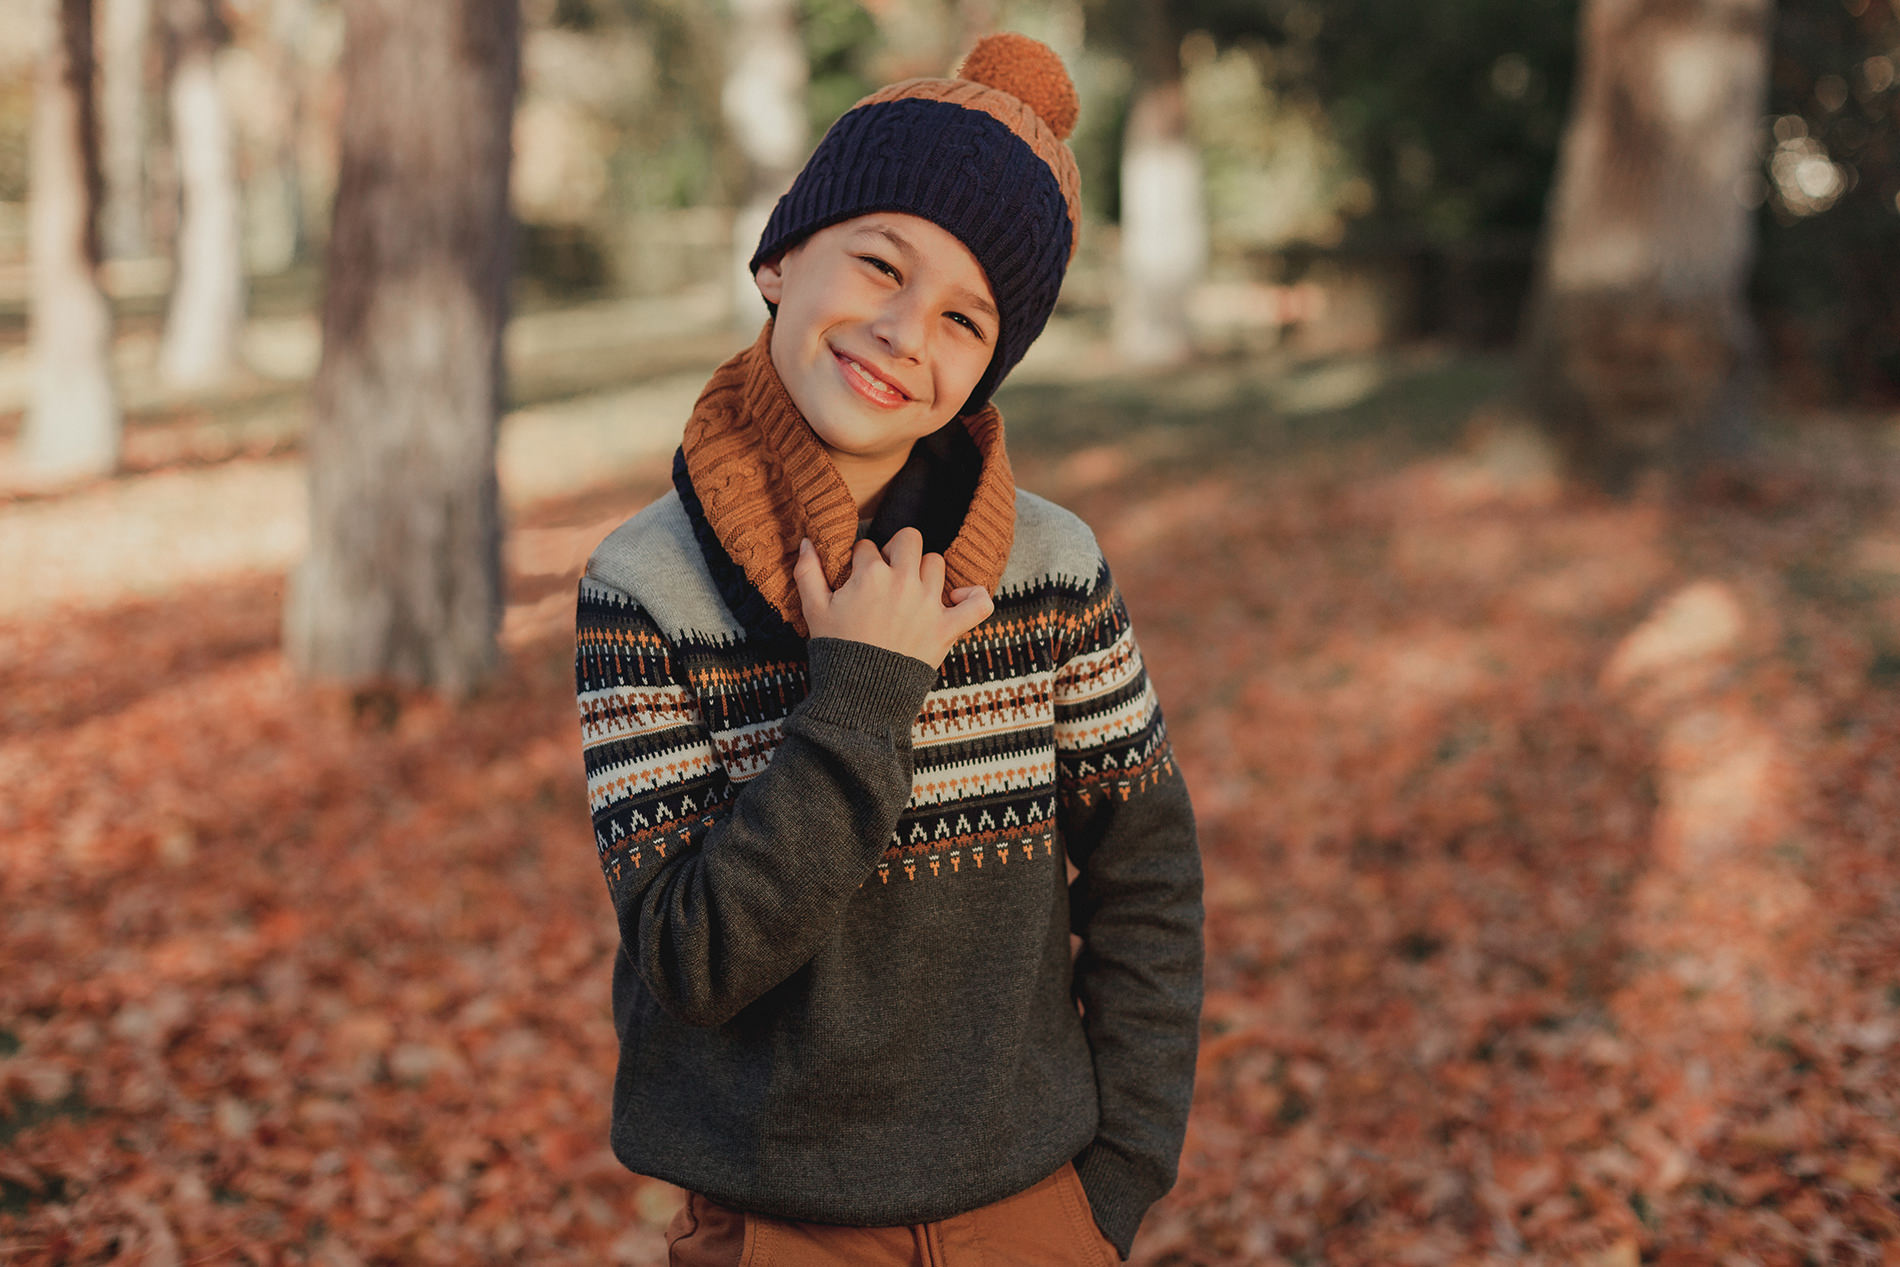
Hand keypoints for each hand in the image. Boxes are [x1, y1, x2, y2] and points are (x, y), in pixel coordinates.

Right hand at [794, 528, 992, 667]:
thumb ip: (807, 572)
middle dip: (896, 551)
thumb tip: (807, 542)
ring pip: (937, 563)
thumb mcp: (813, 610)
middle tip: (886, 574)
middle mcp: (903, 583)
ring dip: (924, 571)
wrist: (861, 696)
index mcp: (870, 576)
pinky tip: (956, 600)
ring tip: (911, 590)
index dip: (859, 561)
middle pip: (909, 540)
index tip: (856, 579)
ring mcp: (929, 604)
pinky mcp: (948, 628)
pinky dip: (974, 598)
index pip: (867, 547)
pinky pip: (979, 604)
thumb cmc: (837, 651)